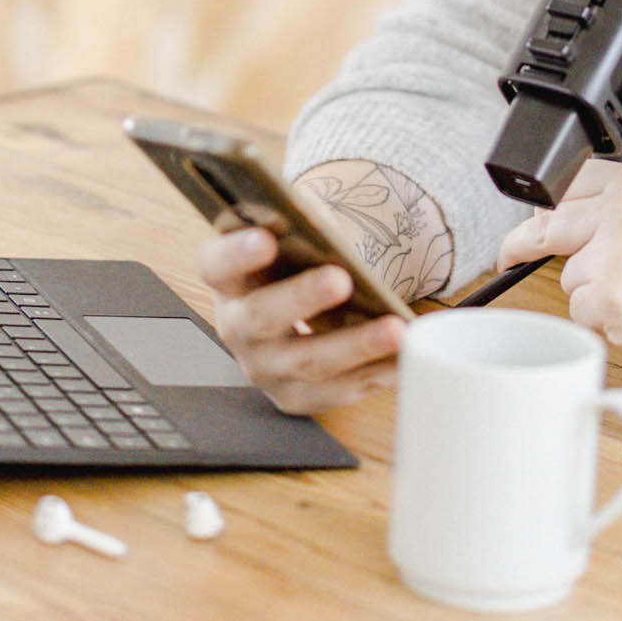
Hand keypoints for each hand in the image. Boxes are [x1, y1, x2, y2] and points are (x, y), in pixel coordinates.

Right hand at [196, 225, 404, 413]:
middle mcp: (236, 327)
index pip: (216, 264)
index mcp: (227, 278)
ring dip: (355, 346)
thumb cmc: (298, 256)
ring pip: (307, 362)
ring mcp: (264, 368)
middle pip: (261, 317)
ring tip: (395, 328)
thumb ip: (303, 223)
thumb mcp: (295, 230)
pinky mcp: (295, 397)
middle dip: (302, 298)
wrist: (306, 297)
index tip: (266, 239)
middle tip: (341, 279)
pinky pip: (338, 391)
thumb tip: (326, 229)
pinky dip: (376, 373)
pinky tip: (404, 355)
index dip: (236, 254)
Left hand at [495, 157, 621, 396]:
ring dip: (593, 296)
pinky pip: (580, 314)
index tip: (529, 216)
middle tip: (509, 255)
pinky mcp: (609, 297)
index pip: (567, 180)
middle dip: (524, 243)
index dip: (546, 204)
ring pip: (567, 276)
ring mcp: (615, 251)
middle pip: (550, 223)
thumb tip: (564, 207)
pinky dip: (604, 325)